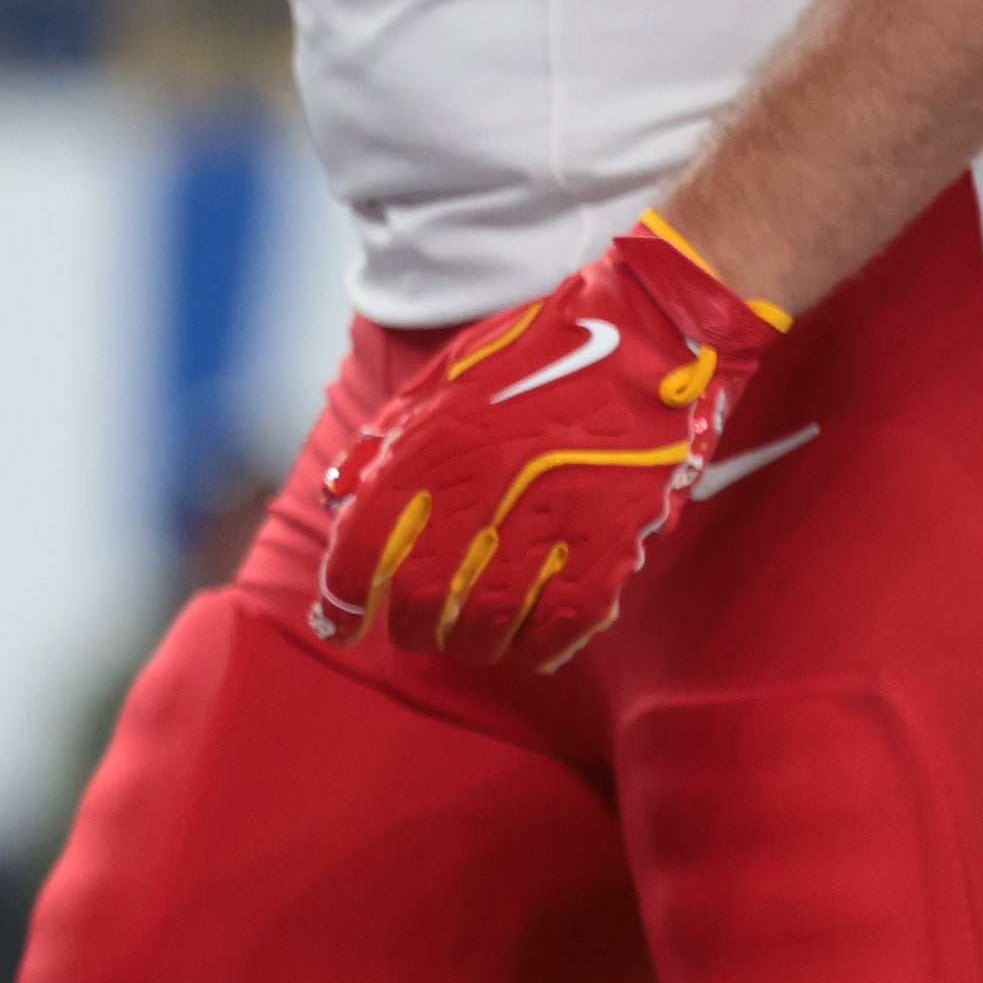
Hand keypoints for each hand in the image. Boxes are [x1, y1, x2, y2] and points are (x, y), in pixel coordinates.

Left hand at [314, 214, 788, 669]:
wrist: (648, 335)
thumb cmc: (539, 353)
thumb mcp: (442, 377)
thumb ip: (383, 441)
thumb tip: (334, 498)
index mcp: (433, 442)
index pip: (366, 542)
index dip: (343, 596)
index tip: (340, 623)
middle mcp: (483, 485)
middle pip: (421, 593)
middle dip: (408, 626)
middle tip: (410, 631)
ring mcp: (550, 516)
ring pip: (488, 619)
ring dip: (467, 644)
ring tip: (462, 641)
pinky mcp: (611, 540)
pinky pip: (564, 621)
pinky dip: (539, 647)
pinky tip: (527, 647)